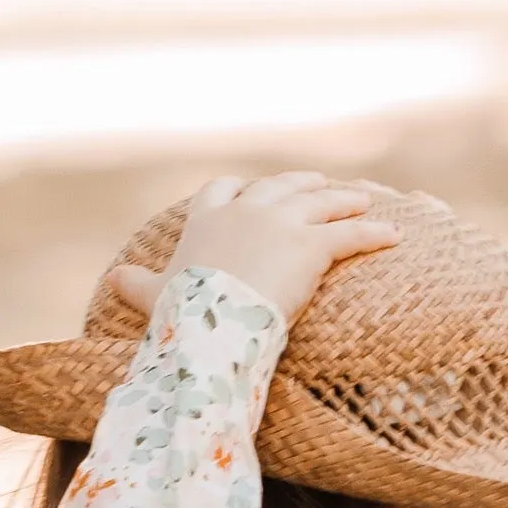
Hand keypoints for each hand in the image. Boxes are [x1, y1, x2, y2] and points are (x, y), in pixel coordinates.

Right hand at [99, 171, 398, 330]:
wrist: (212, 322)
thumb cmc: (181, 315)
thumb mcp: (154, 297)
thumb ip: (137, 285)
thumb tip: (113, 280)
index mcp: (207, 219)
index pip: (221, 190)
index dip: (238, 190)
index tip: (249, 193)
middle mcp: (245, 209)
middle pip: (279, 186)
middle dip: (300, 184)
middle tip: (317, 186)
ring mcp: (281, 222)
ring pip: (321, 201)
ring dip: (344, 200)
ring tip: (363, 202)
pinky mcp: (313, 243)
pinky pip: (351, 234)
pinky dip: (374, 233)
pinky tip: (394, 235)